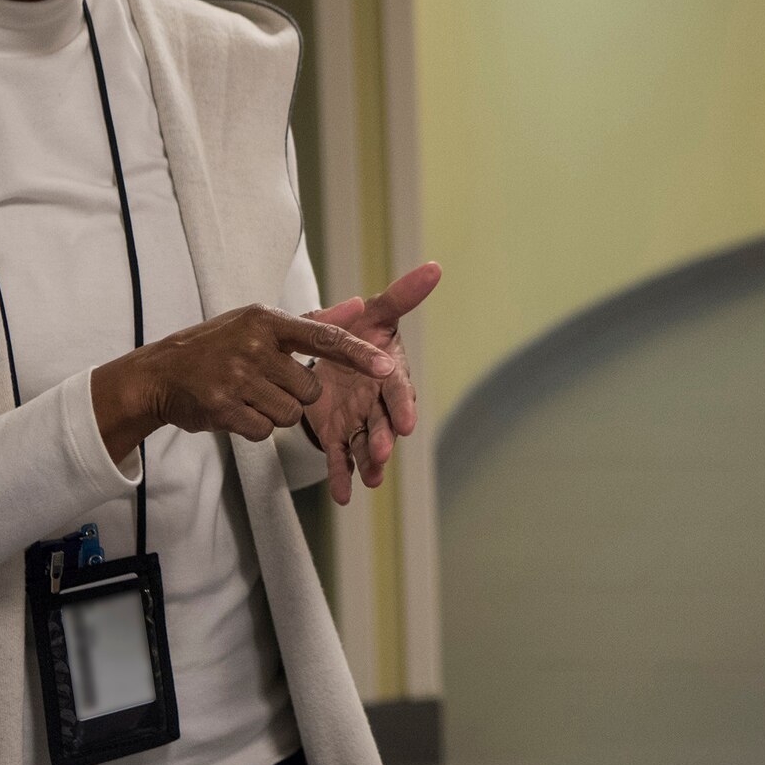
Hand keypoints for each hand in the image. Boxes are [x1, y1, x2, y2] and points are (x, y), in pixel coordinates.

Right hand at [91, 304, 393, 461]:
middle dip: (295, 395)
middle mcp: (254, 346)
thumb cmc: (219, 346)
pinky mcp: (223, 407)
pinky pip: (264, 431)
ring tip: (248, 395)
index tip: (386, 368)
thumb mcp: (261, 324)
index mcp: (267, 320)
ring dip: (274, 413)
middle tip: (265, 383)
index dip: (358, 354)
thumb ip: (312, 322)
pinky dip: (254, 427)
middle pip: (309, 390)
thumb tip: (358, 305)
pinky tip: (235, 410)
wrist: (160, 374)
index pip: (324, 337)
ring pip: (290, 414)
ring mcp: (237, 377)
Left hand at [301, 262, 440, 504]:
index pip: (397, 388)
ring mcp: (359, 420)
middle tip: (382, 453)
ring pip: (364, 443)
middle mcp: (378, 400)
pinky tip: (342, 497)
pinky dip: (342, 478)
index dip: (401, 404)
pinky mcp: (338, 434)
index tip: (406, 422)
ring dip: (367, 462)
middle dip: (383, 437)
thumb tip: (435, 267)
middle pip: (382, 421)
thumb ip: (402, 295)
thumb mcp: (375, 311)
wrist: (330, 352)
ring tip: (370, 480)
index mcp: (387, 371)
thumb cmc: (360, 330)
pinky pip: (340, 458)